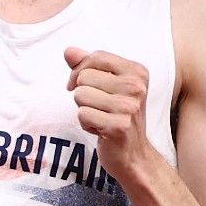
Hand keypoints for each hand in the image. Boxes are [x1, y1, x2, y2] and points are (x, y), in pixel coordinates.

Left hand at [65, 47, 155, 168]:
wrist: (134, 154)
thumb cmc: (118, 116)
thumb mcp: (108, 86)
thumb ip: (88, 66)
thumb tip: (68, 51)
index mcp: (137, 72)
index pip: (97, 56)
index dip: (80, 69)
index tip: (79, 84)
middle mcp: (136, 87)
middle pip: (84, 77)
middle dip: (82, 93)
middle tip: (97, 107)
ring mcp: (129, 107)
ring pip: (81, 95)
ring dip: (83, 109)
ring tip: (100, 117)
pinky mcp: (118, 127)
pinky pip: (82, 115)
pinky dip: (86, 124)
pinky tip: (100, 129)